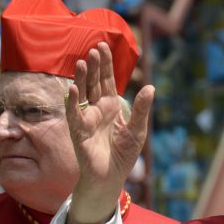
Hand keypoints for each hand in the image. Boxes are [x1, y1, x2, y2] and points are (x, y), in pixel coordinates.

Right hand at [66, 42, 153, 223]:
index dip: (105, 64)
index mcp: (111, 106)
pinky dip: (73, 102)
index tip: (103, 46)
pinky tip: (73, 89)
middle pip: (93, 82)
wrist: (110, 177)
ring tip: (81, 62)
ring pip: (82, 94)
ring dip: (80, 78)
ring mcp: (86, 119)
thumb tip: (150, 87)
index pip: (107, 80)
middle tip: (94, 49)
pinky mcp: (78, 131)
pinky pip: (73, 114)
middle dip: (93, 66)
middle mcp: (97, 109)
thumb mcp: (137, 131)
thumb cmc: (123, 155)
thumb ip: (142, 110)